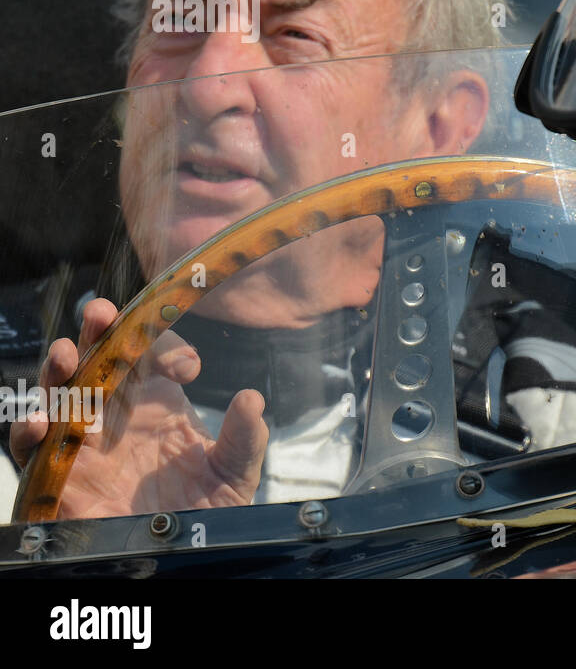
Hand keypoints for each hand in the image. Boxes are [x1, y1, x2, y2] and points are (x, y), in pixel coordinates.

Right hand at [9, 298, 268, 518]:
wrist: (181, 557)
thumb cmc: (207, 510)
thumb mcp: (235, 472)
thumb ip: (244, 438)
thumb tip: (252, 399)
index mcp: (158, 403)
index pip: (152, 353)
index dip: (165, 347)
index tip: (187, 369)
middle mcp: (117, 415)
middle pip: (98, 358)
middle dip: (97, 331)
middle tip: (101, 313)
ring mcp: (85, 443)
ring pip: (60, 393)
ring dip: (58, 370)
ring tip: (65, 355)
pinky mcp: (59, 480)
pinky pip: (33, 452)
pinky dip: (30, 433)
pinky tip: (41, 422)